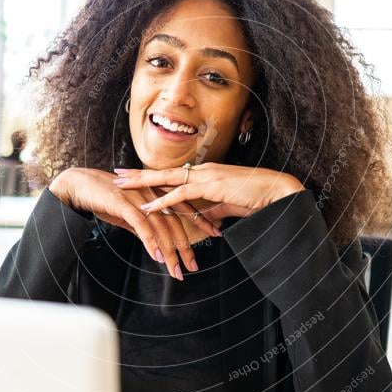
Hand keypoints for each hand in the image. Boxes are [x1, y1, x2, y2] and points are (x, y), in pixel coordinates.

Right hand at [49, 168, 220, 280]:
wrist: (80, 184)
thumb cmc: (104, 197)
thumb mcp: (129, 213)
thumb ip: (143, 225)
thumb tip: (153, 243)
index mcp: (157, 191)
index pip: (185, 207)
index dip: (202, 220)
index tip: (216, 233)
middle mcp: (152, 193)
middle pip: (176, 222)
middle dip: (186, 247)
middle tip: (194, 266)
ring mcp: (139, 198)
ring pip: (161, 227)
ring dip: (170, 252)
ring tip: (176, 270)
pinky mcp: (123, 203)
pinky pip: (141, 225)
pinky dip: (151, 242)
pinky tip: (157, 257)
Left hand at [111, 162, 304, 221]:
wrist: (275, 191)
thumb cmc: (256, 197)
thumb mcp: (229, 205)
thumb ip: (214, 211)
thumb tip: (205, 219)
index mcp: (206, 174)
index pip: (173, 174)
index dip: (153, 175)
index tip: (133, 175)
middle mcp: (202, 171)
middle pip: (163, 171)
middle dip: (138, 173)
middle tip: (117, 174)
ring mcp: (206, 176)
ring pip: (167, 178)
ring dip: (142, 183)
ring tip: (121, 186)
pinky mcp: (211, 186)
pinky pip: (181, 194)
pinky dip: (162, 200)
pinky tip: (147, 206)